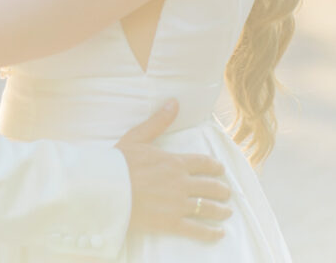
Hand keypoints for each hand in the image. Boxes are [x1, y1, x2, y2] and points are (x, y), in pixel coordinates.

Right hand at [116, 101, 230, 241]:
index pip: (203, 163)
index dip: (215, 166)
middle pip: (210, 186)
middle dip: (221, 189)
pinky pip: (197, 230)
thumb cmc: (119, 162)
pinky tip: (219, 233)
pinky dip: (211, 232)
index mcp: (175, 162)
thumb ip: (158, 121)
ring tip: (227, 211)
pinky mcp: (171, 223)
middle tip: (227, 192)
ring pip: (207, 208)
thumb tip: (174, 102)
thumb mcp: (138, 137)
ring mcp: (178, 204)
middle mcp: (181, 183)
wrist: (107, 189)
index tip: (221, 169)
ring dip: (220, 209)